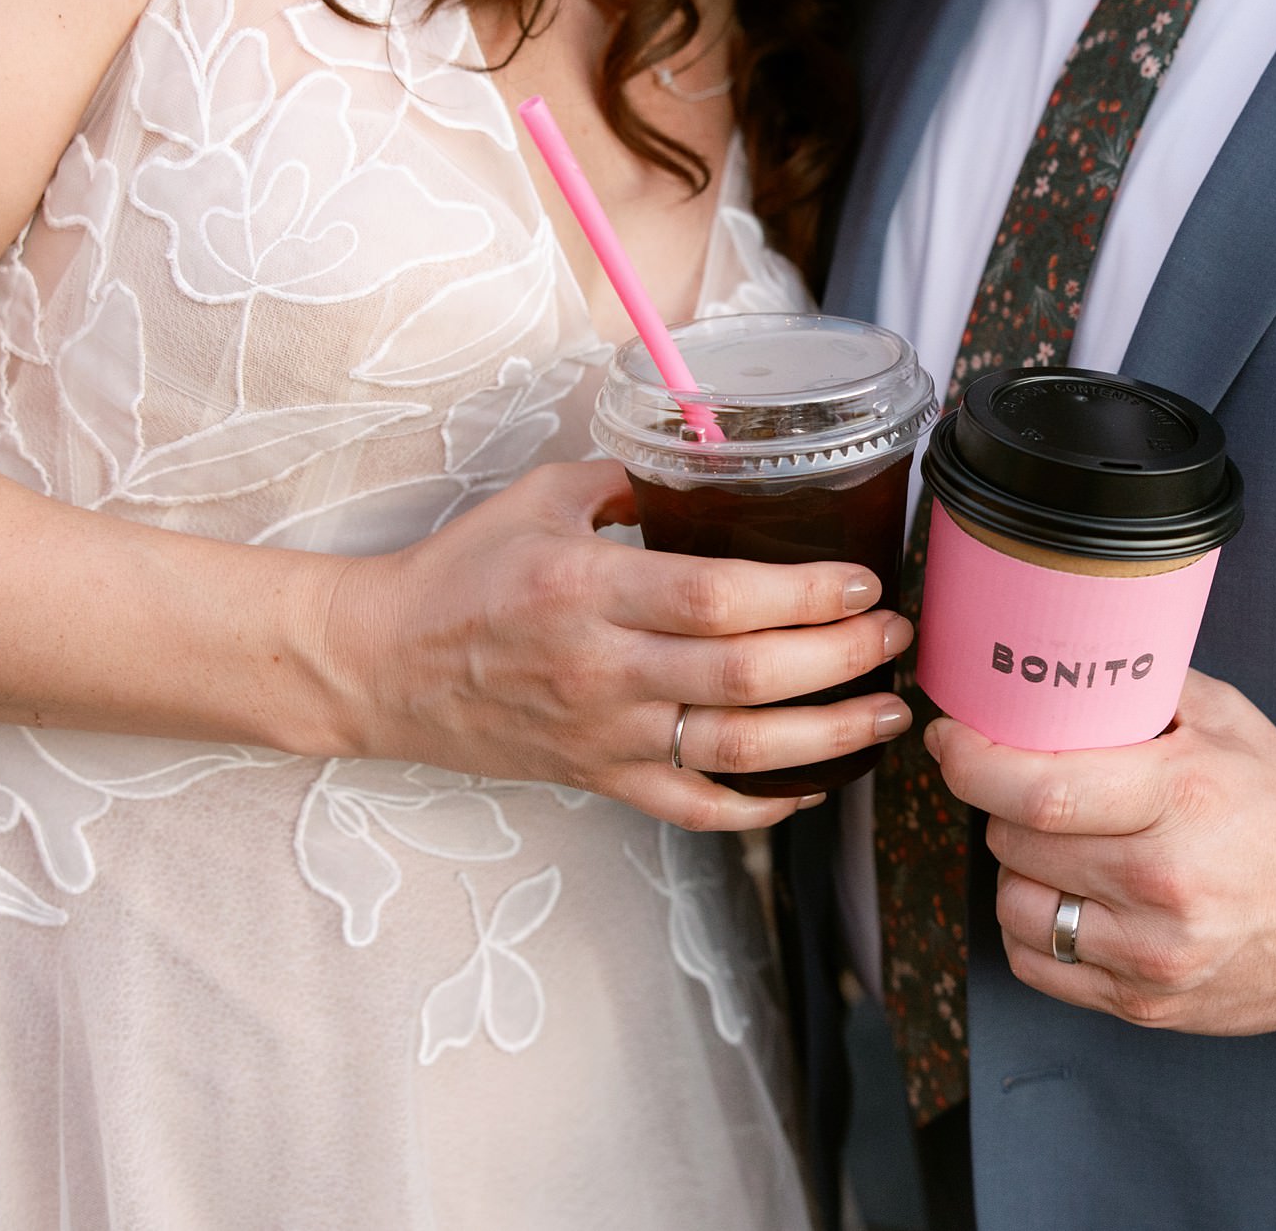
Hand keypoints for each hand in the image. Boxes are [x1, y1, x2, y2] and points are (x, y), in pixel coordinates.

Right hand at [316, 460, 912, 829]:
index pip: (720, 597)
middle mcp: (603, 668)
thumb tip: (712, 466)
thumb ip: (629, 481)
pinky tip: (814, 785)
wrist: (379, 666)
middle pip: (747, 675)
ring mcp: (604, 734)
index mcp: (588, 587)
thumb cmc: (458, 573)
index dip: (806, 595)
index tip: (862, 581)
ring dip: (829, 736)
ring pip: (737, 752)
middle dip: (842, 659)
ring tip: (887, 713)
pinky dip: (761, 807)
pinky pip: (694, 809)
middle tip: (896, 639)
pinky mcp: (598, 778)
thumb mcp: (538, 497)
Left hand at [928, 668, 1275, 1032]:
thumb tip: (1044, 662)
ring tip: (1060, 846)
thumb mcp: (1224, 717)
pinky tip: (1070, 898)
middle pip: (1016, 841)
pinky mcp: (1145, 1004)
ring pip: (1015, 905)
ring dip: (1019, 869)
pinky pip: (1035, 963)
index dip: (972, 762)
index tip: (949, 739)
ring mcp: (1154, 954)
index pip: (1039, 790)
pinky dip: (1034, 928)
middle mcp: (1165, 883)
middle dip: (1003, 806)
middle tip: (1030, 788)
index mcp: (1182, 797)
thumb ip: (1135, 685)